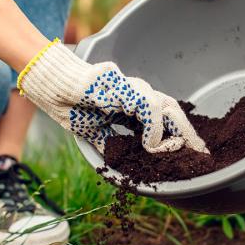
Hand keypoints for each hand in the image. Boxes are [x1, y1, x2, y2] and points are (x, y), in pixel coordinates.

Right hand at [17, 40, 207, 153]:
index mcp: (129, 105)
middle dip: (187, 132)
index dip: (178, 134)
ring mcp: (126, 87)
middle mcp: (133, 93)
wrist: (44, 82)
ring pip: (162, 103)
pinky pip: (145, 104)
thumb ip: (110, 143)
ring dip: (172, 131)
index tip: (190, 152)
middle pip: (171, 108)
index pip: (162, 116)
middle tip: (200, 154)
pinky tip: (150, 144)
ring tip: (175, 151)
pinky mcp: (117, 84)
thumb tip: (122, 161)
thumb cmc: (65, 103)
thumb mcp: (92, 132)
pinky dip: (153, 126)